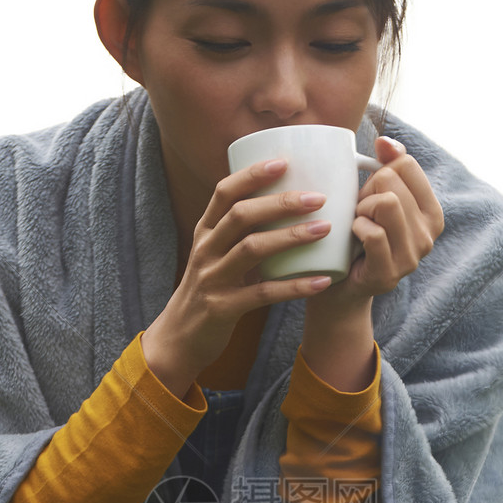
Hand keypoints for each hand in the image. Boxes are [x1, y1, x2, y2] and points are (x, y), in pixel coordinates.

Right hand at [142, 160, 332, 397]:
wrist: (178, 340)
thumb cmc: (207, 293)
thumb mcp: (215, 257)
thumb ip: (239, 235)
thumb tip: (283, 208)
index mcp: (205, 233)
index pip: (225, 192)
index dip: (252, 174)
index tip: (283, 162)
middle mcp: (205, 250)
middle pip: (242, 216)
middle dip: (280, 202)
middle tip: (317, 197)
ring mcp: (212, 279)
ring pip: (252, 249)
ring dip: (291, 237)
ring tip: (324, 229)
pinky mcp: (222, 308)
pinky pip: (262, 294)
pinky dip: (294, 286)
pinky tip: (321, 281)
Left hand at [312, 136, 444, 315]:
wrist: (340, 288)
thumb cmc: (357, 236)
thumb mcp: (375, 197)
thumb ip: (387, 165)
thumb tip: (385, 141)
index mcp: (432, 212)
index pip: (406, 164)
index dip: (379, 172)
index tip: (371, 194)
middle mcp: (429, 235)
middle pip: (391, 180)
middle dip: (366, 192)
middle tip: (359, 214)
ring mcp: (412, 257)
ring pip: (386, 203)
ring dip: (361, 209)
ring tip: (357, 224)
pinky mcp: (389, 273)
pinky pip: (374, 233)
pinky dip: (356, 228)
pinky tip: (353, 238)